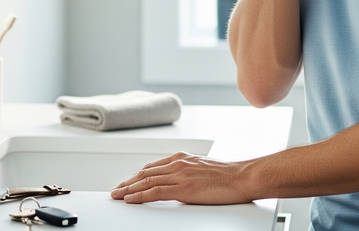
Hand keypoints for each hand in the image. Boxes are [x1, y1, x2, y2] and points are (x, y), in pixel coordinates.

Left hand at [110, 152, 253, 204]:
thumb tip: (180, 182)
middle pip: (145, 173)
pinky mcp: (183, 188)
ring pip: (146, 181)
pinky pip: (155, 192)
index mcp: (182, 158)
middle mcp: (178, 163)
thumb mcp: (203, 168)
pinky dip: (139, 195)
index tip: (127, 182)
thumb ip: (188, 172)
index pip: (152, 167)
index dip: (136, 175)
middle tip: (115, 190)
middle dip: (128, 182)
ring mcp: (180, 175)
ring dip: (128, 189)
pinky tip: (130, 199)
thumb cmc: (229, 175)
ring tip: (116, 196)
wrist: (242, 176)